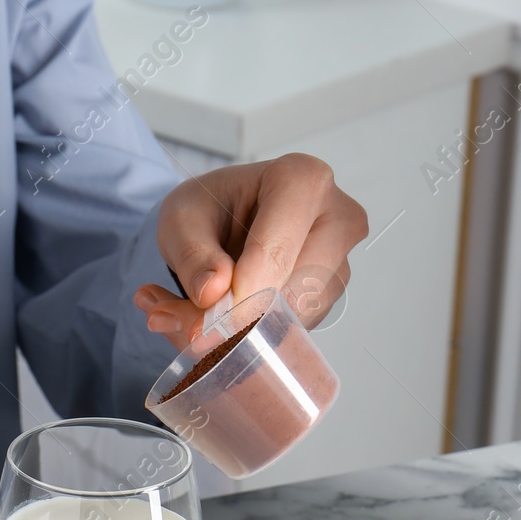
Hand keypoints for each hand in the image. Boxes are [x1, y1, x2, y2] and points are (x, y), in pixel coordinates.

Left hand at [134, 153, 368, 348]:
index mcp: (302, 180)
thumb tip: (212, 294)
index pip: (276, 250)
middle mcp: (336, 220)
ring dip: (241, 335)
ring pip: (296, 319)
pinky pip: (293, 332)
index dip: (240, 296)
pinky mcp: (329, 297)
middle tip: (191, 333)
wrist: (224, 220)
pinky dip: (250, 339)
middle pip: (296, 291)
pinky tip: (217, 325)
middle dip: (241, 322)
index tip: (202, 326)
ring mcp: (338, 263)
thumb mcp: (181, 220)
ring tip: (192, 323)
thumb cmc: (209, 209)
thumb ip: (192, 254)